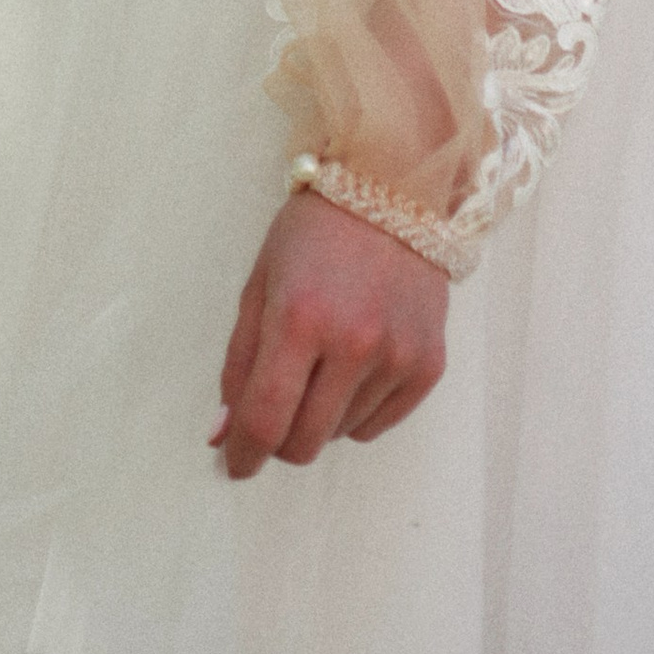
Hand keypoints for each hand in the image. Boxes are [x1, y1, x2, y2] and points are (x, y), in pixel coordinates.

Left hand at [211, 190, 448, 480]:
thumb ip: (240, 362)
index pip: (264, 419)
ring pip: (339, 435)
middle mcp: (353, 342)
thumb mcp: (260, 284)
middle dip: (278, 440)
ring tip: (321, 362)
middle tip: (275, 411)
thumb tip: (224, 435)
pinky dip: (356, 412)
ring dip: (319, 417)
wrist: (392, 190)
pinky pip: (378, 426)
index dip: (242, 454)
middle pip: (303, 442)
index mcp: (299, 317)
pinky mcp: (429, 365)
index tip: (234, 463)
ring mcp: (397, 356)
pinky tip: (353, 368)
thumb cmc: (313, 234)